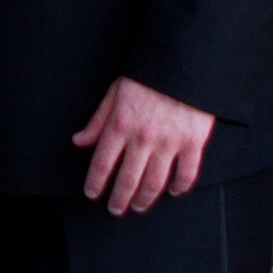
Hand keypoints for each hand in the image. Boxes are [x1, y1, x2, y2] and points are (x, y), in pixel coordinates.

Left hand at [74, 74, 214, 215]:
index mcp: (120, 125)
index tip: (92, 194)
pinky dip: (179, 187)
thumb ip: (98, 120)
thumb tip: (79, 141)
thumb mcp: (115, 92)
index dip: (95, 183)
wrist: (183, 63)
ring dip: (145, 199)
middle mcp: (143, 138)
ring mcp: (169, 143)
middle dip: (119, 200)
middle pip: (127, 180)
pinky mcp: (193, 143)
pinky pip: (186, 174)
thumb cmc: (148, 76)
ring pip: (154, 183)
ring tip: (139, 206)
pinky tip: (173, 192)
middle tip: (115, 209)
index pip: (102, 164)